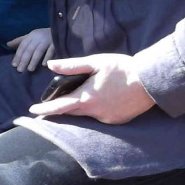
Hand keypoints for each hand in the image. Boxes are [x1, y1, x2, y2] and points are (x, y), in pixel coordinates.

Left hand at [6, 28, 54, 71]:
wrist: (59, 30)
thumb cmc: (42, 35)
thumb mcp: (30, 37)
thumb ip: (20, 41)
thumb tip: (7, 44)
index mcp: (31, 35)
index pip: (23, 46)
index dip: (18, 55)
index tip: (14, 65)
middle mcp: (38, 37)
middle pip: (29, 49)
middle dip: (24, 60)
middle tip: (20, 70)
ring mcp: (47, 40)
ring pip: (39, 51)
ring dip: (34, 60)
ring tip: (30, 70)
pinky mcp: (56, 43)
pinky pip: (51, 51)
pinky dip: (47, 57)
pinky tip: (44, 65)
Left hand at [27, 54, 155, 124]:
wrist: (150, 81)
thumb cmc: (122, 68)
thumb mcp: (95, 62)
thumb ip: (72, 66)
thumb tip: (51, 65)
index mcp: (86, 98)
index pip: (59, 106)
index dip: (45, 109)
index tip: (33, 110)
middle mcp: (94, 112)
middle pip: (72, 112)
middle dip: (62, 108)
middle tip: (55, 101)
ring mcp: (107, 119)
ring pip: (87, 115)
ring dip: (81, 107)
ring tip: (84, 94)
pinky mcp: (117, 121)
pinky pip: (100, 117)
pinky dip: (96, 109)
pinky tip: (103, 99)